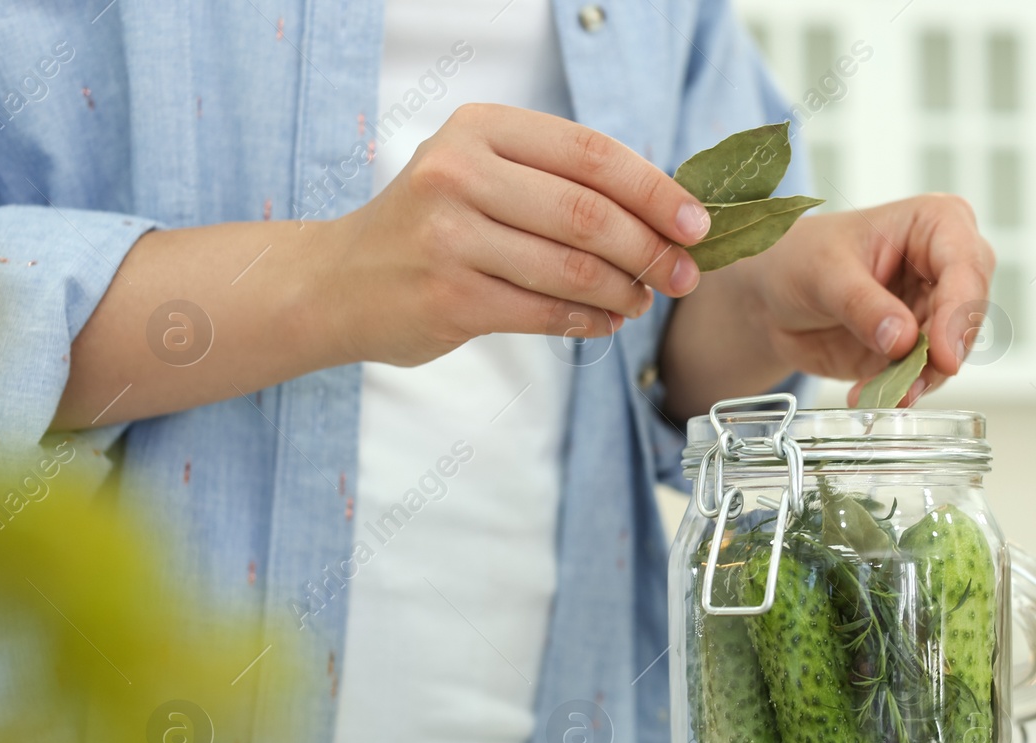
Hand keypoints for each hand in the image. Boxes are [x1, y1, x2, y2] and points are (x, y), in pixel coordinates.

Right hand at [318, 104, 711, 366]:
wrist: (339, 282)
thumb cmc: (433, 227)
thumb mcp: (484, 174)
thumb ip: (560, 182)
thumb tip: (666, 214)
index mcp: (480, 128)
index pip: (592, 154)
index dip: (655, 190)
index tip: (696, 223)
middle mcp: (459, 173)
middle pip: (589, 213)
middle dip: (650, 249)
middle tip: (682, 274)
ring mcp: (450, 237)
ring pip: (572, 268)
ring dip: (623, 290)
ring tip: (641, 300)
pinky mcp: (450, 297)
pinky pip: (546, 311)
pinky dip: (589, 320)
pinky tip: (606, 321)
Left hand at [736, 194, 994, 403]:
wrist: (775, 296)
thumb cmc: (801, 258)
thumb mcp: (824, 272)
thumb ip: (863, 304)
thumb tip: (902, 340)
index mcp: (937, 224)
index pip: (966, 265)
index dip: (960, 312)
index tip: (944, 354)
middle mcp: (947, 267)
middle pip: (968, 314)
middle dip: (943, 353)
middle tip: (912, 384)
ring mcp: (935, 310)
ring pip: (951, 352)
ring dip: (920, 380)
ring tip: (884, 396)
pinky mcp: (917, 348)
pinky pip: (922, 376)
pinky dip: (900, 391)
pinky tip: (868, 396)